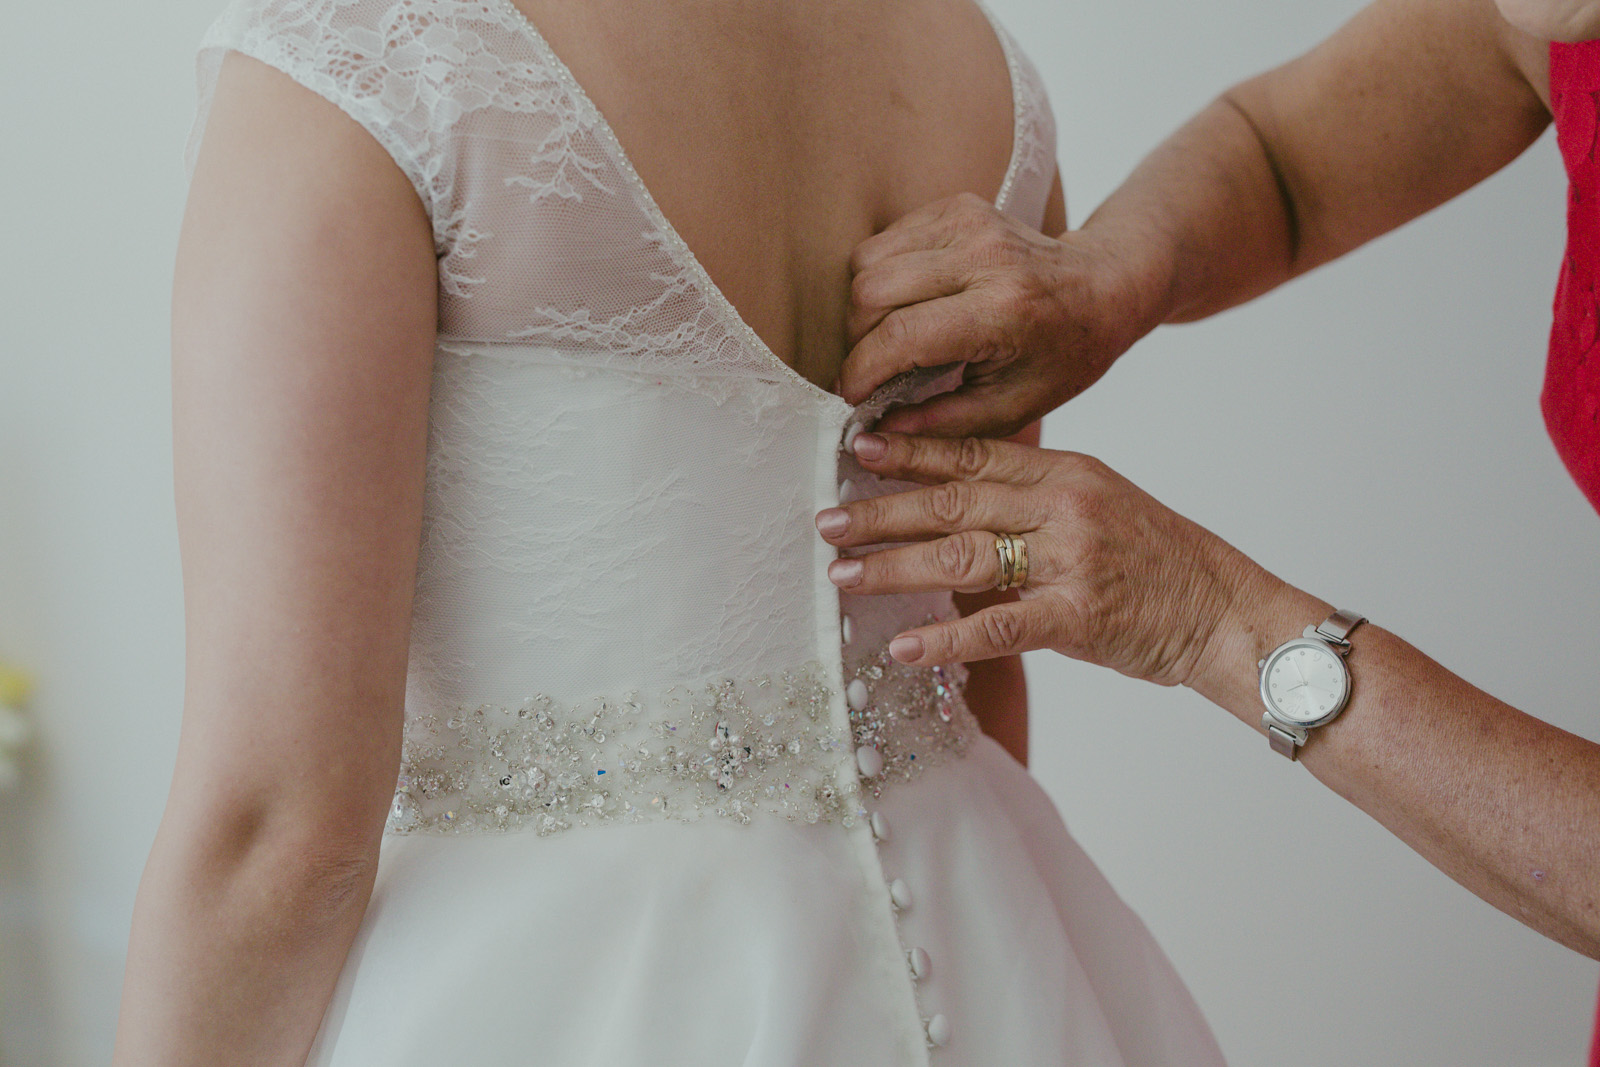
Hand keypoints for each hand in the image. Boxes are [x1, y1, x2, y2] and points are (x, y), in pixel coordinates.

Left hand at [815, 431, 1280, 687]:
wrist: (1227, 611)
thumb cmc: (1159, 562)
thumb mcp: (1100, 504)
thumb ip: (1033, 499)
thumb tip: (959, 506)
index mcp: (1066, 473)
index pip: (973, 454)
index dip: (911, 450)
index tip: (856, 448)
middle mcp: (1064, 506)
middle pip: (954, 500)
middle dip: (882, 511)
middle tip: (826, 519)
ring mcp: (1071, 560)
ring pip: (963, 556)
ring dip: (894, 567)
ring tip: (841, 574)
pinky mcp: (1079, 617)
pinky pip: (998, 626)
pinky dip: (945, 638)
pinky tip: (901, 646)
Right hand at [839, 193, 1155, 438]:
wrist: (1104, 286)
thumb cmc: (1065, 354)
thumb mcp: (1013, 408)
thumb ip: (942, 425)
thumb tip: (874, 435)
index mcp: (1003, 310)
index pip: (901, 336)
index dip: (861, 373)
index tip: (851, 399)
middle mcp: (984, 257)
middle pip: (872, 294)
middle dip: (857, 341)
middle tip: (872, 371)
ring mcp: (968, 222)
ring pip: (868, 263)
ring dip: (863, 309)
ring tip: (887, 339)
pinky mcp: (956, 206)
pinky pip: (884, 241)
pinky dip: (879, 278)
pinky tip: (905, 304)